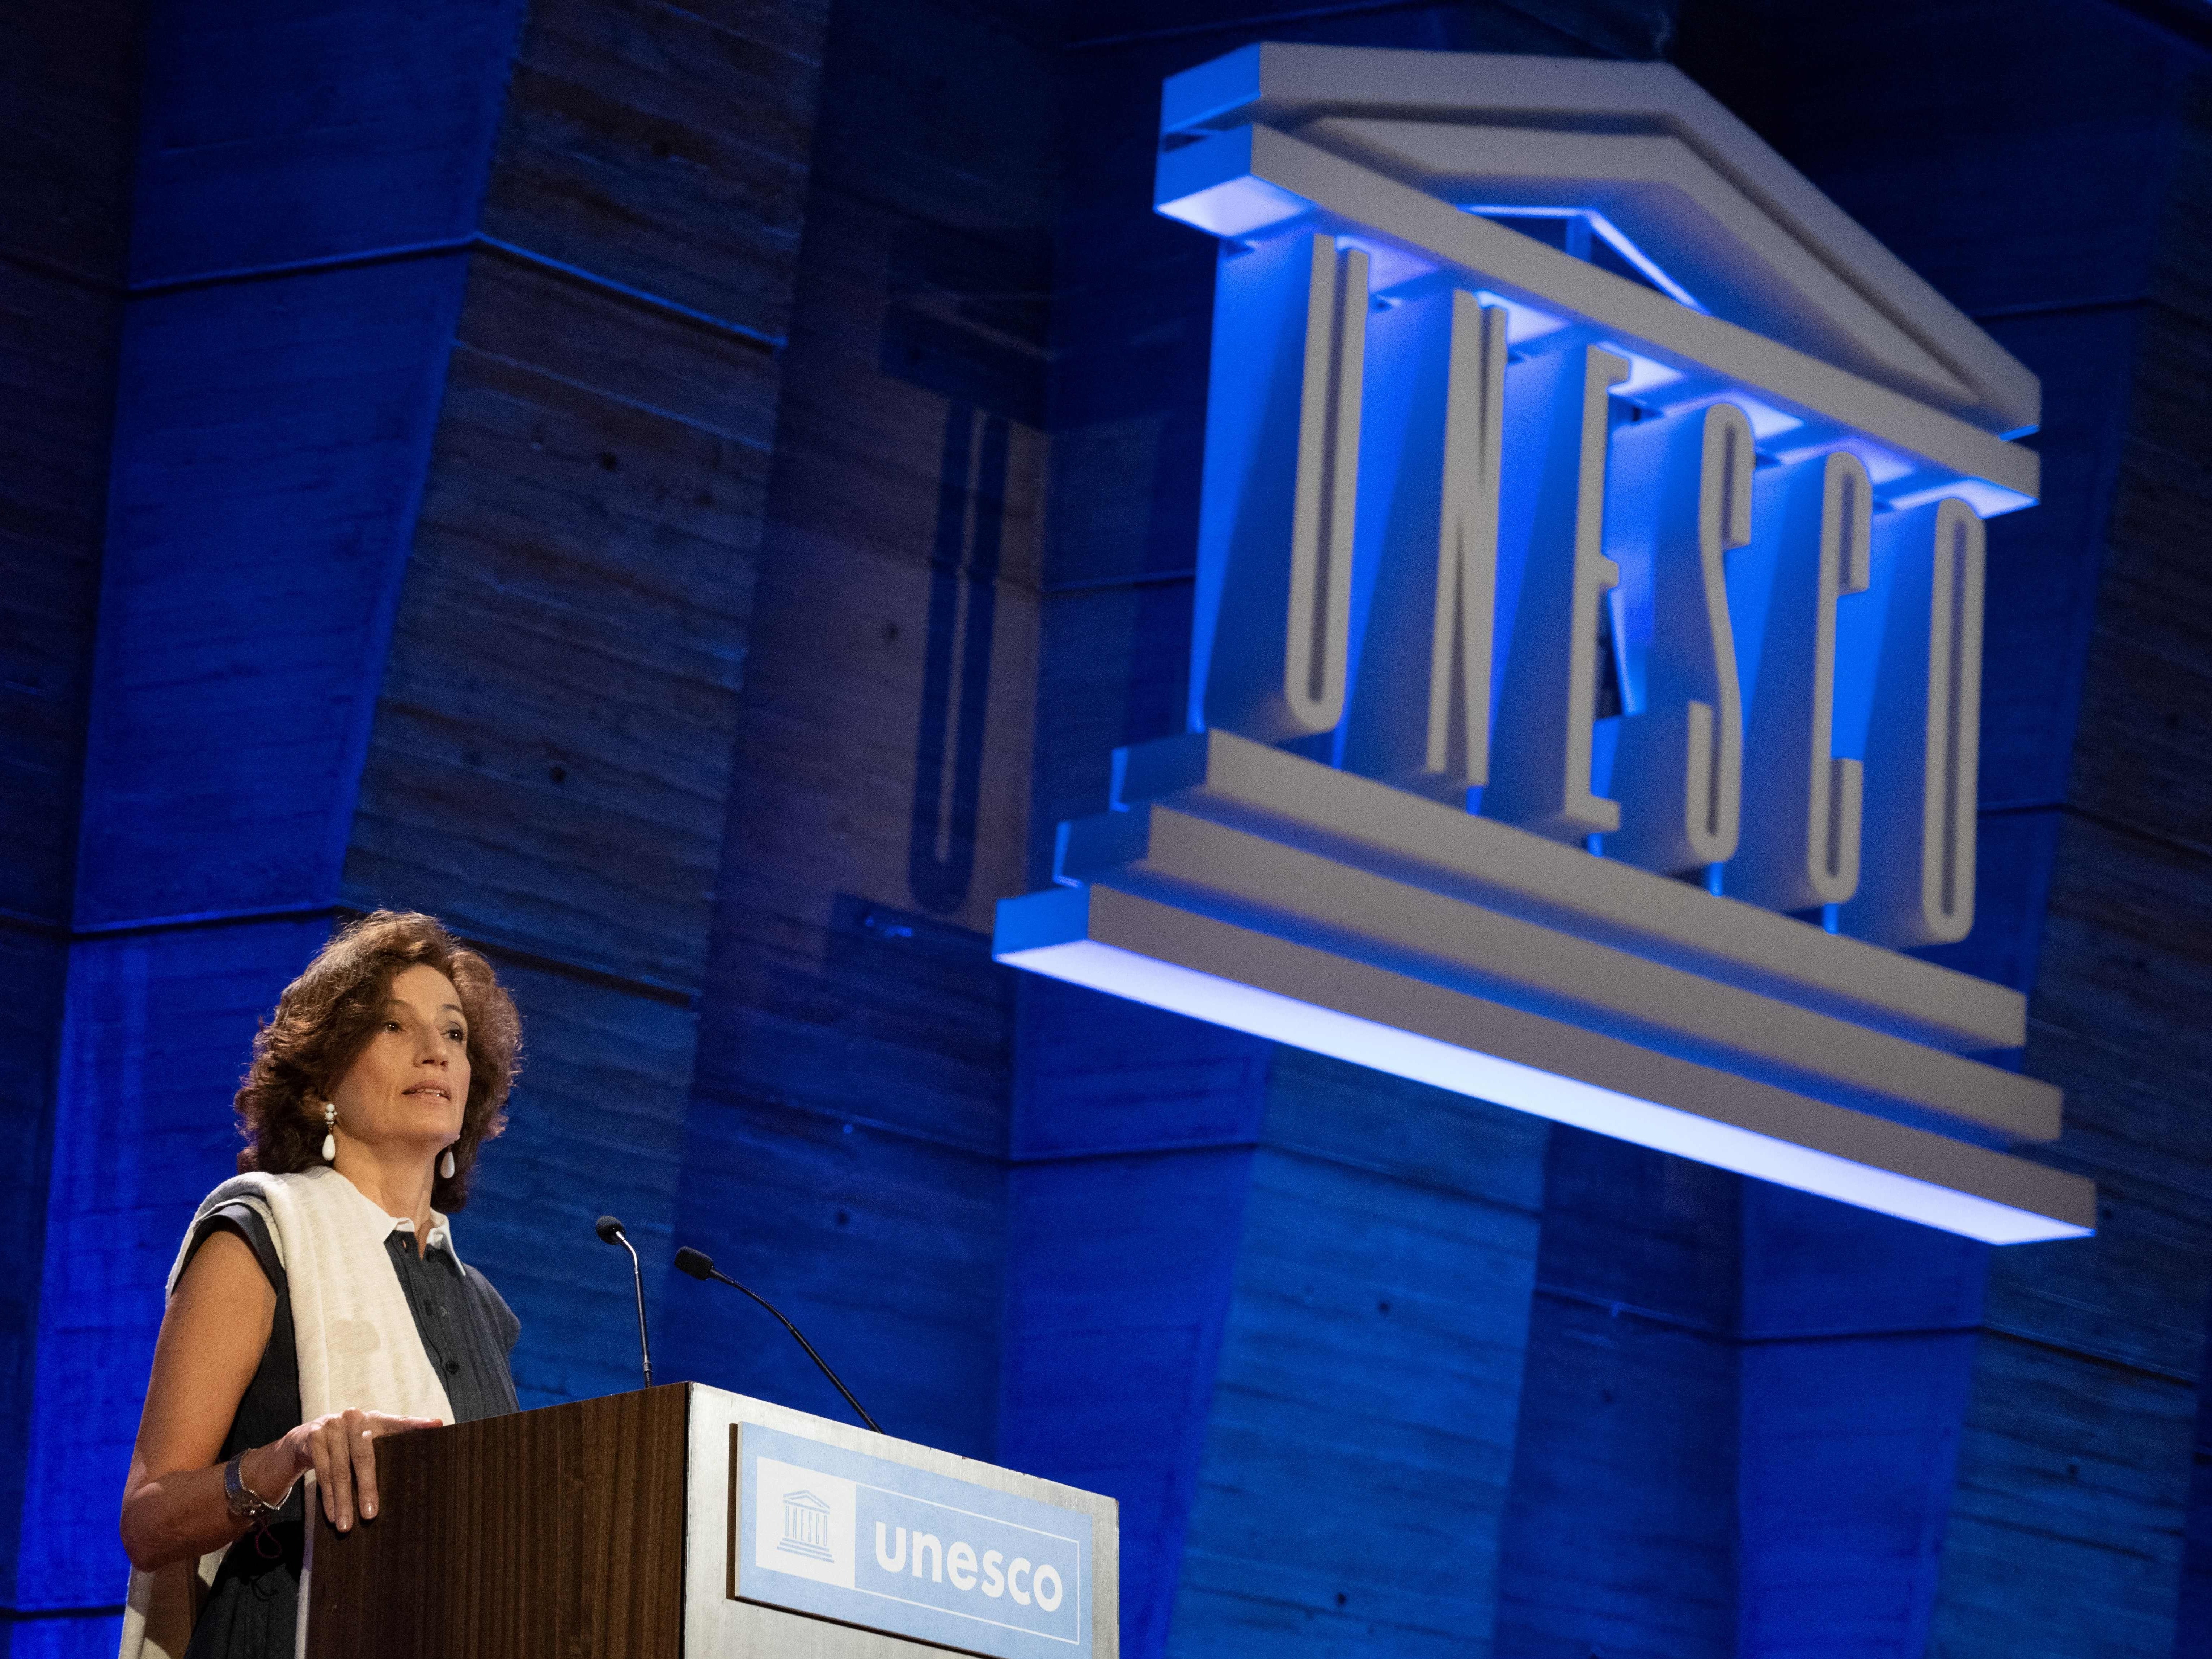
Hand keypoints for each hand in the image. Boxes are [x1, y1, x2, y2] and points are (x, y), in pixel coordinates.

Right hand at [276, 1408, 443, 1531]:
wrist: (307, 1437)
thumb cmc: (348, 1443)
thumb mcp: (368, 1440)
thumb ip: (389, 1447)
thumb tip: (420, 1462)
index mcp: (375, 1418)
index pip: (398, 1422)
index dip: (417, 1423)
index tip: (436, 1425)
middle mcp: (354, 1418)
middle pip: (363, 1456)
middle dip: (367, 1488)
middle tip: (371, 1515)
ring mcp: (332, 1426)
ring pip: (339, 1470)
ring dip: (343, 1501)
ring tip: (347, 1526)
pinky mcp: (313, 1438)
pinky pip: (321, 1473)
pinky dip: (328, 1497)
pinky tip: (333, 1515)